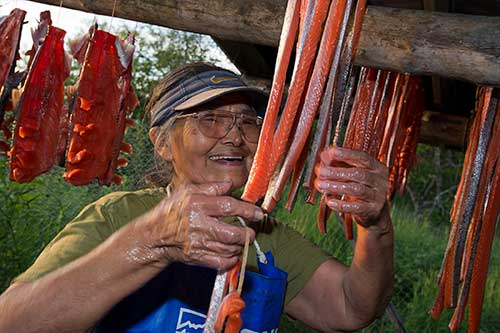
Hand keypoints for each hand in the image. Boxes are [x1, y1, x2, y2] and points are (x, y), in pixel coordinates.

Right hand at [132, 182, 262, 269]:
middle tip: (251, 231)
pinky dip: (231, 259)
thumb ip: (211, 187)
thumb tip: (230, 185)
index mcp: (197, 205)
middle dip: (247, 234)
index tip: (258, 213)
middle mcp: (198, 225)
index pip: (228, 206)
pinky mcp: (197, 258)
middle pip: (231, 234)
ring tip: (242, 240)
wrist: (154, 236)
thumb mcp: (187, 191)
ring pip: (228, 249)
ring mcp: (197, 244)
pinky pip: (221, 262)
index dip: (247, 210)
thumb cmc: (172, 211)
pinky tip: (232, 252)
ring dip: (240, 245)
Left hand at [314, 147, 389, 227]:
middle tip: (321, 172)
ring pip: (357, 190)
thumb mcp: (350, 174)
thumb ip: (338, 164)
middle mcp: (380, 180)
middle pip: (358, 173)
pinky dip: (341, 205)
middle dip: (337, 172)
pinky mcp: (373, 210)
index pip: (362, 157)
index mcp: (376, 167)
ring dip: (336, 187)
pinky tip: (329, 202)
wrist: (374, 213)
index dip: (346, 154)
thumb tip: (324, 156)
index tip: (331, 152)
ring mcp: (378, 196)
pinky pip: (357, 207)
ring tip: (320, 185)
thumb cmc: (359, 188)